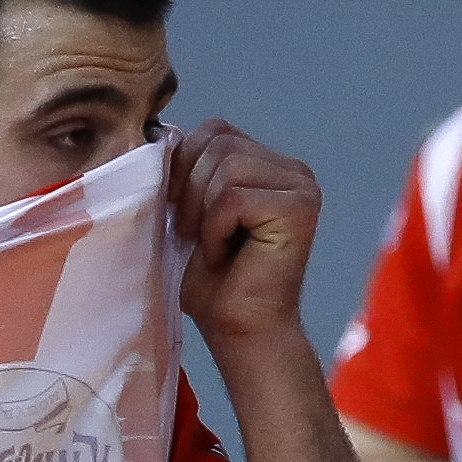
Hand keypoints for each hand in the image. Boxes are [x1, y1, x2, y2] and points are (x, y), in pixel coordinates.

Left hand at [169, 122, 321, 349]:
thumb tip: (159, 133)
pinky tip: (225, 255)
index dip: (183, 167)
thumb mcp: (189, 210)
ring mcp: (302, 187)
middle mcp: (293, 170)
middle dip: (191, 191)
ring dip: (203, 213)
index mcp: (269, 164)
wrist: (238, 331)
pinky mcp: (299, 208)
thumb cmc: (212, 280)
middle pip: (218, 142)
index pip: (214, 130)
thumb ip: (186, 169)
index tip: (181, 213)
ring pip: (226, 167)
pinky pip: (234, 197)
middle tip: (196, 236)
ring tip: (213, 246)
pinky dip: (215, 229)